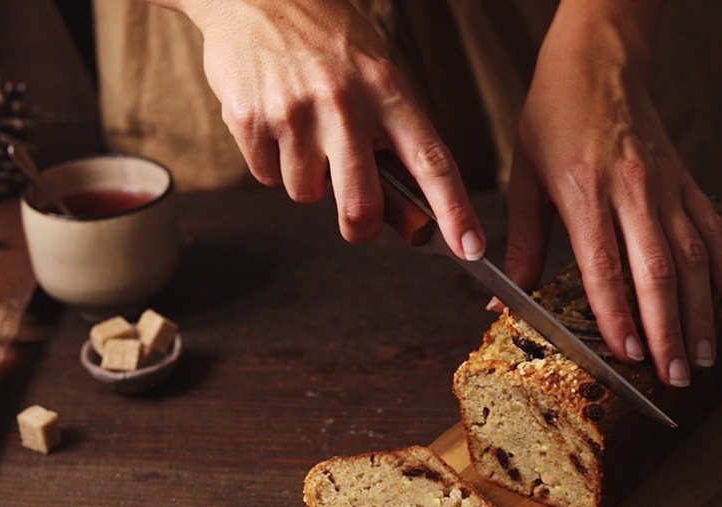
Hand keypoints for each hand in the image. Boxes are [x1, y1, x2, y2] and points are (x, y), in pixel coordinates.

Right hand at [167, 0, 485, 259]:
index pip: (432, 162)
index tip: (471, 249)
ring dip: (308, 180)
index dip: (454, 211)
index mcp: (389, 91)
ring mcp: (295, 112)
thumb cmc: (329, 42)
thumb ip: (395, 142)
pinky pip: (267, 176)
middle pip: (361, 207)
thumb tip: (412, 218)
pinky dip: (272, 162)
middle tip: (358, 220)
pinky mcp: (250, 120)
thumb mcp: (378, 76)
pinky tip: (275, 121)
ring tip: (305, 133)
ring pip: (307, 195)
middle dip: (361, 227)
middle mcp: (345, 103)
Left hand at [504, 0, 721, 387]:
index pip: (605, 265)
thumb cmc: (553, 116)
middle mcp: (631, 191)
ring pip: (692, 257)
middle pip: (657, 271)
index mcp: (584, 192)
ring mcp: (665, 186)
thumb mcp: (524, 177)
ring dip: (700, 312)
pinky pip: (713, 227)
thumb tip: (500, 300)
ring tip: (702, 357)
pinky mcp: (686, 181)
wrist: (599, 60)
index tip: (629, 355)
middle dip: (667, 330)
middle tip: (673, 377)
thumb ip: (520, 243)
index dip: (619, 313)